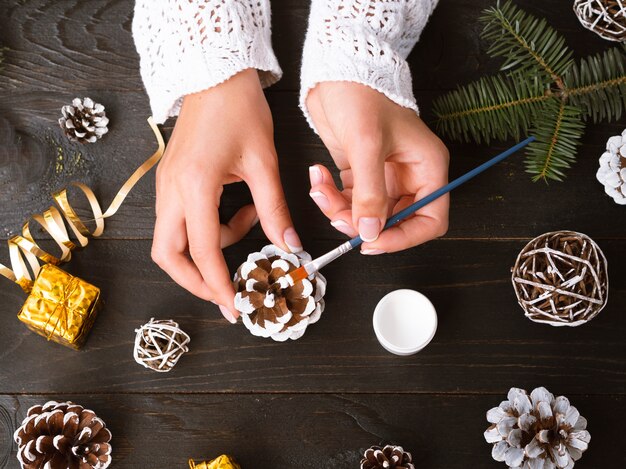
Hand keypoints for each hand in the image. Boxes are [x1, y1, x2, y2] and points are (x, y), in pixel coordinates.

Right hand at [151, 69, 301, 322]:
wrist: (214, 76)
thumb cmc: (239, 111)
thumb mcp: (264, 162)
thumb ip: (274, 208)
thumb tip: (289, 245)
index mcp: (194, 186)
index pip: (201, 251)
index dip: (218, 284)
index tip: (235, 307)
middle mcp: (171, 190)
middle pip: (167, 255)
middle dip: (196, 280)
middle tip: (227, 293)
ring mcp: (166, 186)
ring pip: (172, 240)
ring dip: (206, 250)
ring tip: (247, 226)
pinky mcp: (171, 181)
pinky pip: (180, 221)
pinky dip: (205, 230)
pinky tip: (237, 211)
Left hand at [306, 82, 448, 253]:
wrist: (337, 70)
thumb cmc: (362, 95)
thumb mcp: (367, 145)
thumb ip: (370, 193)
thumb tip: (370, 232)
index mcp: (427, 167)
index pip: (430, 219)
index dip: (404, 237)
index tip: (373, 241)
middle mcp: (409, 176)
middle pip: (394, 222)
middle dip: (363, 225)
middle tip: (339, 218)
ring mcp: (384, 176)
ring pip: (366, 215)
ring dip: (340, 211)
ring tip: (321, 190)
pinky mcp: (360, 173)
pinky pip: (349, 201)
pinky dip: (332, 198)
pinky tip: (318, 178)